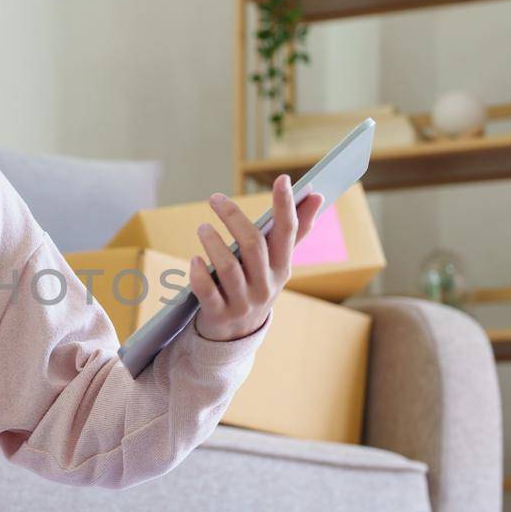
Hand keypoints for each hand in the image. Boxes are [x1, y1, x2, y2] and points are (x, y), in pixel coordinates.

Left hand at [189, 174, 324, 342]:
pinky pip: (208, 292)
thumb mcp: (278, 262)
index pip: (287, 232)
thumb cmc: (258, 283)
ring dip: (213, 243)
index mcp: (282, 267)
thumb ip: (295, 230)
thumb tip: (317, 196)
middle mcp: (266, 285)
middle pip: (253, 245)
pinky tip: (193, 261)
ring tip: (203, 227)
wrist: (239, 332)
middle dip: (234, 217)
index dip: (286, 205)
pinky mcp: (219, 314)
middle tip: (215, 199)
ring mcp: (243, 301)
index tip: (283, 179)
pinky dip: (199, 275)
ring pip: (229, 268)